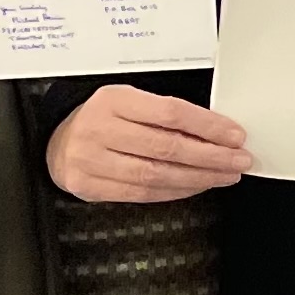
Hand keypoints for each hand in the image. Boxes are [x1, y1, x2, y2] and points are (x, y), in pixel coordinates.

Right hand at [45, 84, 251, 203]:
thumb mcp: (130, 102)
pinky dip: (175, 191)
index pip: (170, 112)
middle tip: (239, 161)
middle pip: (166, 147)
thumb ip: (167, 114)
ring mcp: (91, 160)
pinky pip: (142, 194)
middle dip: (211, 157)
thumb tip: (218, 132)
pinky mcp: (88, 186)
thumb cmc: (103, 119)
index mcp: (113, 100)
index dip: (208, 126)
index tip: (235, 135)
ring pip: (156, 175)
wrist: (56, 141)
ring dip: (198, 178)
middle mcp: (99, 129)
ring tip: (224, 176)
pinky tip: (196, 186)